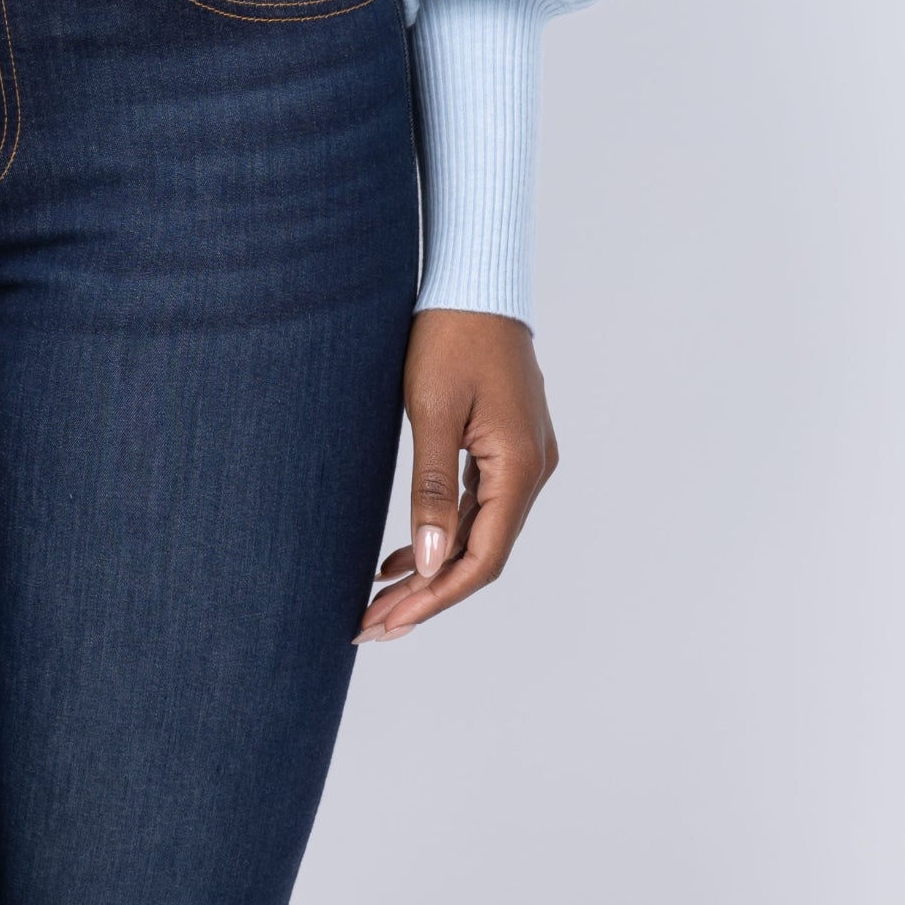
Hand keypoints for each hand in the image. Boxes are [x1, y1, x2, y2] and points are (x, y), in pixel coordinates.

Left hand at [355, 308, 557, 641]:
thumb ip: (432, 489)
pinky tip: (408, 551)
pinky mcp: (508, 444)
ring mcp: (525, 458)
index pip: (481, 560)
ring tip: (380, 598)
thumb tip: (431, 564)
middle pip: (482, 555)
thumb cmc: (450, 334)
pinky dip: (445, 531)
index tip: (386, 622)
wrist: (475, 278)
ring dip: (434, 567)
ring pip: (480, 532)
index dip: (434, 598)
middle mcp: (533, 470)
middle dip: (428, 594)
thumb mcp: (432, 410)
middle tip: (372, 625)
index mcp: (521, 468)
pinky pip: (479, 504)